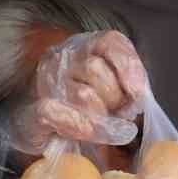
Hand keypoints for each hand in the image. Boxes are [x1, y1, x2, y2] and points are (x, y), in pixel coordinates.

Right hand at [0, 32, 148, 163]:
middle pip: (97, 70)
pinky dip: (76, 124)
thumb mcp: (114, 95)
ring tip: (103, 127)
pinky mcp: (36, 111)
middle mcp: (64, 58)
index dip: (128, 66)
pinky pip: (55, 112)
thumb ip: (129, 89)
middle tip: (118, 115)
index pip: (110, 42)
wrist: (44, 135)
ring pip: (83, 95)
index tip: (139, 92)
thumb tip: (141, 96)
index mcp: (87, 49)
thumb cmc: (88, 114)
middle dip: (115, 99)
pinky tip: (86, 133)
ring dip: (100, 117)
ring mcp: (47, 83)